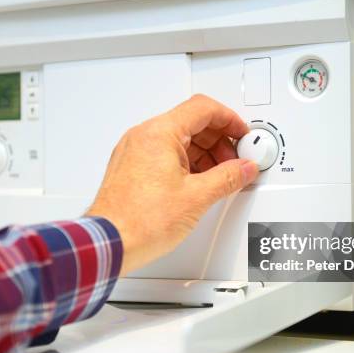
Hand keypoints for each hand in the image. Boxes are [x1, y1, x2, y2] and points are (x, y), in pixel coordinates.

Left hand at [87, 94, 258, 274]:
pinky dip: (185, 162)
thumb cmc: (140, 221)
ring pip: (177, 139)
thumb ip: (228, 177)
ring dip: (203, 153)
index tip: (242, 134)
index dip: (229, 120)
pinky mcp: (130, 167)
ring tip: (220, 175)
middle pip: (191, 122)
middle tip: (235, 159)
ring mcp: (134, 151)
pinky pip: (163, 153)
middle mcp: (143, 137)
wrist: (109, 243)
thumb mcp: (197, 197)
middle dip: (218, 140)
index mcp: (159, 133)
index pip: (203, 109)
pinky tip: (198, 181)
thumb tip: (244, 168)